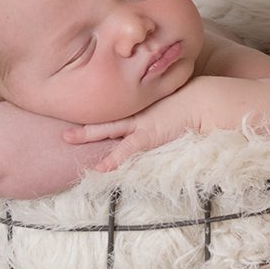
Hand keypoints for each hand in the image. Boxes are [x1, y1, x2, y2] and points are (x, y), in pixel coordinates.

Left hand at [60, 99, 201, 172]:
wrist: (205, 100)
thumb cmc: (198, 99)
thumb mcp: (177, 99)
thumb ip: (169, 103)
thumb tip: (167, 106)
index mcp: (143, 105)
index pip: (118, 109)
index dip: (101, 109)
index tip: (85, 106)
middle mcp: (138, 112)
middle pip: (105, 115)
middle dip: (85, 118)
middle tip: (64, 119)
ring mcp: (141, 123)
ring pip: (107, 128)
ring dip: (86, 133)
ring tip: (66, 137)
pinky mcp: (148, 136)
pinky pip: (125, 150)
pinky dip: (112, 160)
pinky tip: (99, 170)